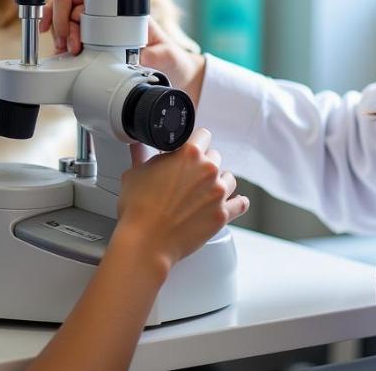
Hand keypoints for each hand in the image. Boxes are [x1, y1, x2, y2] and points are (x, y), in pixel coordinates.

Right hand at [41, 0, 207, 105]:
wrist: (174, 73)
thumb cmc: (170, 60)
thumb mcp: (165, 57)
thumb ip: (151, 56)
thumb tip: (135, 56)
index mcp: (125, 11)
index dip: (74, 10)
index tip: (73, 36)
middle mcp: (109, 13)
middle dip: (60, 17)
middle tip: (66, 43)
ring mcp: (99, 24)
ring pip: (65, 10)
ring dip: (57, 26)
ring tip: (63, 48)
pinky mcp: (93, 38)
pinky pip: (68, 28)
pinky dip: (59, 35)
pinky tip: (61, 49)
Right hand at [115, 128, 248, 269]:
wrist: (147, 241)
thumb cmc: (138, 208)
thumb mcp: (135, 173)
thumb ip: (141, 155)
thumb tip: (137, 146)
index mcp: (188, 153)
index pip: (203, 135)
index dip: (195, 141)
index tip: (191, 148)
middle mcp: (208, 170)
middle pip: (215, 156)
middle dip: (203, 163)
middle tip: (191, 175)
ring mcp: (218, 193)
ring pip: (229, 178)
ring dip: (220, 180)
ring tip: (207, 189)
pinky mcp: (222, 215)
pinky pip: (239, 204)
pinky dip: (238, 202)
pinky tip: (237, 201)